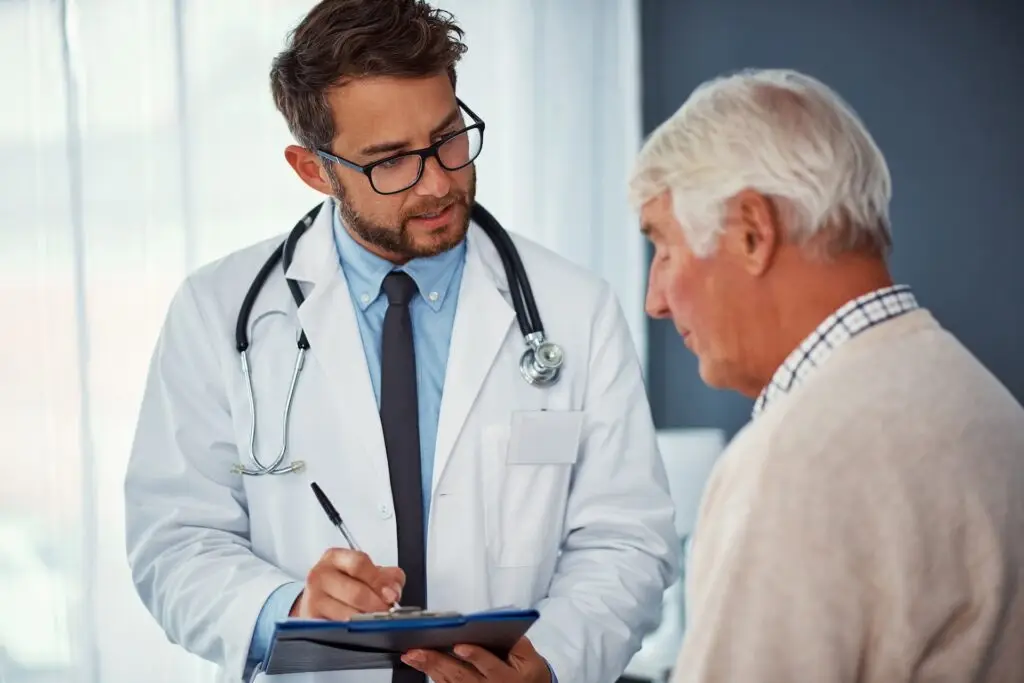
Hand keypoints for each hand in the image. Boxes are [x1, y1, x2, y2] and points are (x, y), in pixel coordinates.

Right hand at [289, 548, 404, 619]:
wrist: (317, 601)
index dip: (378, 580)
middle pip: (355, 592)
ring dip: (366, 622)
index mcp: (335, 557)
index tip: (391, 595)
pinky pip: (337, 629)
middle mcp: (320, 575)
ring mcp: (313, 598)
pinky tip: (359, 630)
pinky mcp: (311, 620)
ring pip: (347, 614)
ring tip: (375, 622)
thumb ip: (387, 577)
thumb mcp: (366, 573)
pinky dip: (352, 631)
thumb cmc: (345, 585)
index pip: (359, 563)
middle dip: (376, 605)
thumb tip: (393, 591)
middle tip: (386, 612)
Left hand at [400, 636, 551, 682]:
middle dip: (438, 663)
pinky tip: (420, 664)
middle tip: (419, 651)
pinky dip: (433, 675)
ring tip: (412, 655)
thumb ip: (518, 643)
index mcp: (507, 679)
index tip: (459, 645)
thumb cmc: (527, 674)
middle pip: (462, 677)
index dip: (475, 656)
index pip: (490, 667)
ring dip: (429, 669)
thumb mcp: (530, 659)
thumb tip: (501, 623)